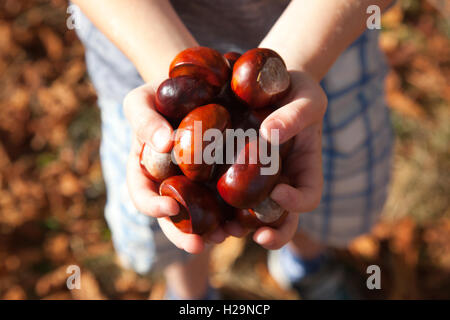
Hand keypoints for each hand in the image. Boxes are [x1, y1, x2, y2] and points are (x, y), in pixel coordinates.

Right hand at [123, 84, 226, 253]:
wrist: (199, 85)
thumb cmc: (162, 93)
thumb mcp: (143, 101)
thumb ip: (144, 120)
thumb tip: (164, 144)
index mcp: (147, 171)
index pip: (143, 195)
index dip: (152, 206)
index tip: (169, 207)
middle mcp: (172, 183)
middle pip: (174, 217)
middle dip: (184, 235)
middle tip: (200, 244)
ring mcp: (198, 183)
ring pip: (203, 215)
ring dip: (214, 230)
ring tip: (229, 234)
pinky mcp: (224, 177)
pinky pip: (230, 198)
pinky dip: (238, 210)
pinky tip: (248, 216)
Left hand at [225, 71, 326, 249]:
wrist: (268, 84)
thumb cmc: (296, 90)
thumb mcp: (306, 97)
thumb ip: (295, 115)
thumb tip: (268, 134)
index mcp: (304, 170)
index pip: (308, 196)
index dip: (297, 202)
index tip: (279, 192)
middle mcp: (280, 181)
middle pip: (281, 218)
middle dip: (273, 233)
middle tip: (258, 236)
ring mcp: (255, 180)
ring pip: (250, 213)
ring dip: (239, 226)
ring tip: (224, 231)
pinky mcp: (230, 171)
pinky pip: (223, 192)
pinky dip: (214, 203)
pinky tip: (198, 203)